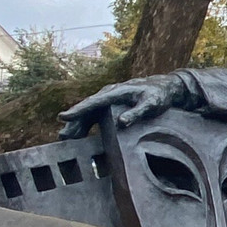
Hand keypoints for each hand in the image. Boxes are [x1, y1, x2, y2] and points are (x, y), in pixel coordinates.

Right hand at [59, 74, 189, 138]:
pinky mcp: (110, 106)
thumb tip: (121, 123)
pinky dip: (85, 124)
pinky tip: (78, 136)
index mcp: (116, 92)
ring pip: (89, 112)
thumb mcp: (152, 104)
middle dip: (74, 122)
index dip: (79, 111)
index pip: (94, 103)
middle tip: (63, 136)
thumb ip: (137, 113)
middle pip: (87, 109)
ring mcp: (108, 99)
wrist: (164, 88)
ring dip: (77, 124)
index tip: (64, 117)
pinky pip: (94, 115)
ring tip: (65, 138)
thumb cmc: (158, 95)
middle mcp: (108, 94)